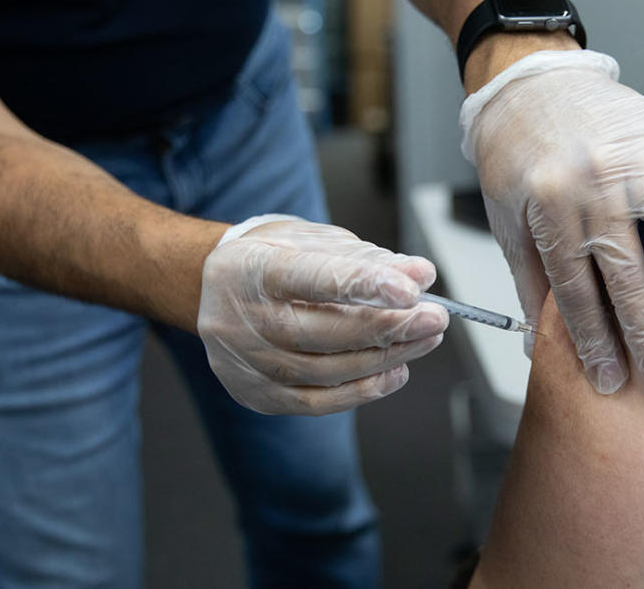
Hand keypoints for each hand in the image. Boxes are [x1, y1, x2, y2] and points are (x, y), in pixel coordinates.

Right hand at [198, 215, 448, 414]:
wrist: (208, 289)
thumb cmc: (268, 259)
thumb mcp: (311, 240)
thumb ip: (365, 259)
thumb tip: (420, 277)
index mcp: (252, 269)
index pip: (313, 278)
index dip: (365, 284)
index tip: (411, 289)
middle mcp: (243, 319)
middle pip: (324, 332)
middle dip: (389, 326)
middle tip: (435, 317)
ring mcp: (247, 362)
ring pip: (327, 371)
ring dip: (386, 357)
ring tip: (425, 339)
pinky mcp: (257, 394)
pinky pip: (317, 402)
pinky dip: (363, 390)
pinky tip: (396, 372)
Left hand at [461, 50, 643, 395]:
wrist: (529, 79)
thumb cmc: (516, 153)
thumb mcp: (507, 218)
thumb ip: (529, 279)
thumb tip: (538, 344)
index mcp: (549, 213)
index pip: (576, 292)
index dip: (594, 340)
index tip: (611, 381)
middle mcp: (593, 190)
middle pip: (628, 274)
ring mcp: (632, 162)